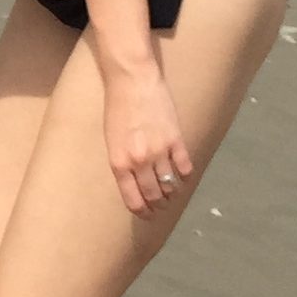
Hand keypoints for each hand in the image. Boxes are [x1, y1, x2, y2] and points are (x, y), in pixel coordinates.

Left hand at [104, 69, 194, 217]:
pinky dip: (184, 177)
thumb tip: (134, 181)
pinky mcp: (176, 140)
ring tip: (171, 194)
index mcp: (119, 162)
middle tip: (160, 207)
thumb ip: (123, 161)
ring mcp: (160, 151)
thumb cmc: (117, 108)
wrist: (132, 81)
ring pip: (170, 185)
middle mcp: (140, 161)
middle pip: (154, 195)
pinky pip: (184, 168)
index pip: (133, 199)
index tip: (146, 215)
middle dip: (157, 205)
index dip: (142, 211)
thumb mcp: (112, 139)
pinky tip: (182, 177)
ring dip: (171, 193)